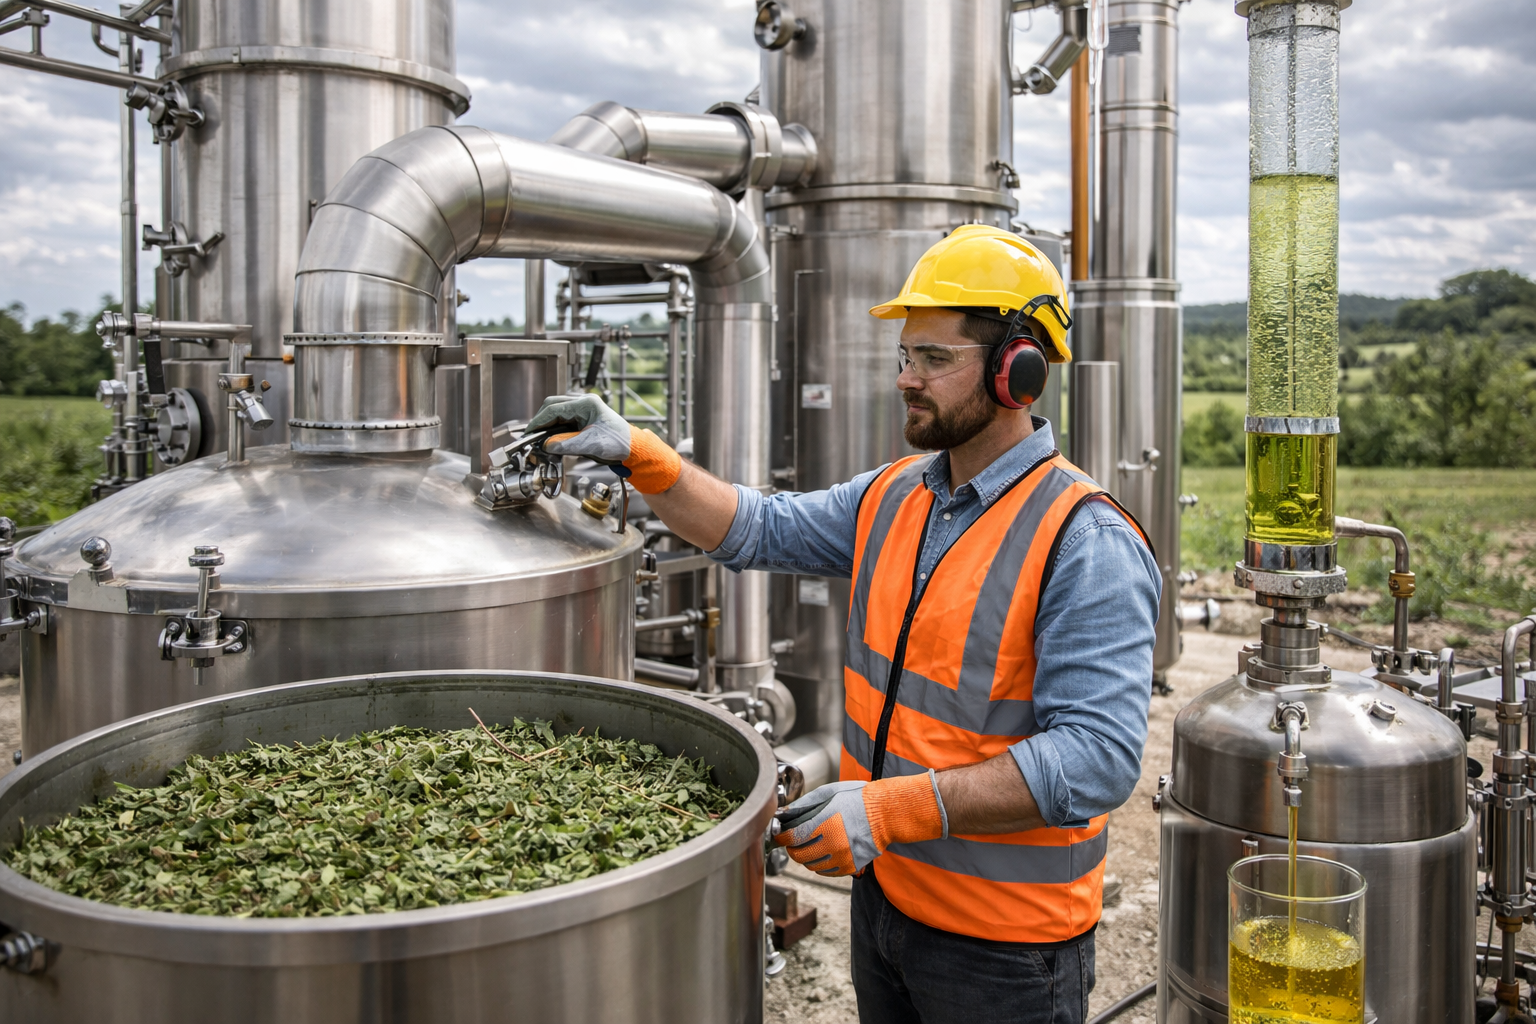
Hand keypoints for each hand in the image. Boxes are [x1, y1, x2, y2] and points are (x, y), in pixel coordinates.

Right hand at [527, 393, 680, 493]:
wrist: (633, 449)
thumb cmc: (618, 443)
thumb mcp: (589, 445)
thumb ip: (565, 444)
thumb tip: (546, 445)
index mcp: (586, 404)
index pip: (554, 409)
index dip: (538, 422)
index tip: (529, 434)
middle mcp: (584, 403)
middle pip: (552, 407)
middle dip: (540, 422)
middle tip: (531, 437)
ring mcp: (583, 409)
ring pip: (556, 413)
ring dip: (547, 426)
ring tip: (539, 440)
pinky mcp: (583, 418)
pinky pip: (563, 421)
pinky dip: (554, 430)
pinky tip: (551, 440)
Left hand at [774, 773, 947, 876]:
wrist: (885, 813)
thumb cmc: (857, 799)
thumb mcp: (828, 793)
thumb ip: (804, 805)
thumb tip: (785, 814)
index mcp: (824, 823)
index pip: (791, 837)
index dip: (782, 836)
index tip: (780, 834)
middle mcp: (832, 843)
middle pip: (798, 855)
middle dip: (793, 847)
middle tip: (795, 840)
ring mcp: (841, 858)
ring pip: (810, 865)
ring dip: (807, 856)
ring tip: (812, 844)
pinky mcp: (850, 867)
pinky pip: (826, 872)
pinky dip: (821, 864)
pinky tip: (825, 852)